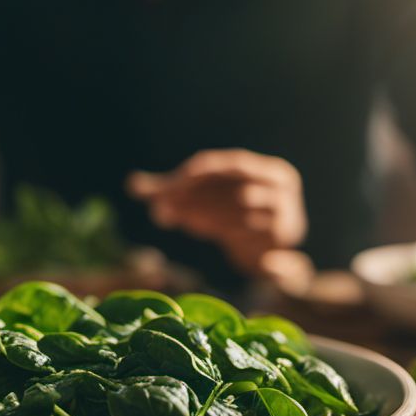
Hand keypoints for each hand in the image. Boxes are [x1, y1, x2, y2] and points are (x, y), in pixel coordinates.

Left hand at [127, 150, 306, 275]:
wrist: (269, 251)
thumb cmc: (232, 215)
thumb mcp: (202, 200)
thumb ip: (171, 191)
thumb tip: (131, 184)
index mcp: (262, 167)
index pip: (216, 165)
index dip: (187, 177)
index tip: (160, 192)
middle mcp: (277, 185)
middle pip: (226, 188)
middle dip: (192, 199)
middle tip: (159, 210)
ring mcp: (284, 212)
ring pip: (235, 214)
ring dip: (205, 219)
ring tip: (182, 222)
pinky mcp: (282, 239)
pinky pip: (249, 238)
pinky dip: (229, 239)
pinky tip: (210, 237)